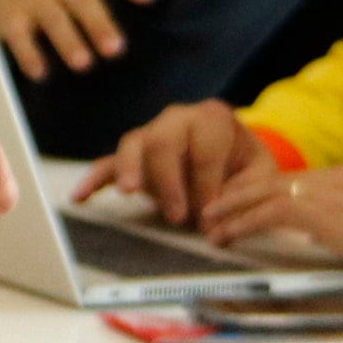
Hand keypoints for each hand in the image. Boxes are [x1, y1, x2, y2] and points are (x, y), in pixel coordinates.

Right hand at [0, 0, 158, 79]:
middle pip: (83, 0)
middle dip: (99, 24)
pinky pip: (19, 35)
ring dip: (69, 41)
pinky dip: (29, 53)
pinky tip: (40, 73)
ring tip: (83, 64)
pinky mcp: (10, 19)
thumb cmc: (56, 3)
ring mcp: (35, 2)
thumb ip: (108, 15)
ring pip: (54, 18)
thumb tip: (152, 55)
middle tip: (115, 49)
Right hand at [78, 101, 281, 227]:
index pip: (205, 148)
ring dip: (131, 170)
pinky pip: (108, 164)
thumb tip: (217, 224)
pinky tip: (80, 197)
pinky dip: (94, 179)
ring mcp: (151, 134)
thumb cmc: (247, 170)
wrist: (235, 161)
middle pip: (164, 141)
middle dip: (169, 181)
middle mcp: (179, 118)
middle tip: (178, 217)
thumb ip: (249, 196)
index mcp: (214, 118)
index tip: (210, 217)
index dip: (207, 184)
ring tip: (130, 193)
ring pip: (133, 145)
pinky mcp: (133, 156)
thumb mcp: (262, 179)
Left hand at [210, 164, 342, 281]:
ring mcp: (327, 191)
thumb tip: (321, 235)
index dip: (264, 193)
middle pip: (273, 181)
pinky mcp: (321, 211)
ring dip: (232, 210)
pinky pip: (270, 213)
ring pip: (265, 194)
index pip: (295, 181)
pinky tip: (228, 235)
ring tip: (209, 224)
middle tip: (212, 208)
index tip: (243, 204)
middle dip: (238, 194)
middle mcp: (334, 177)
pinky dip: (244, 223)